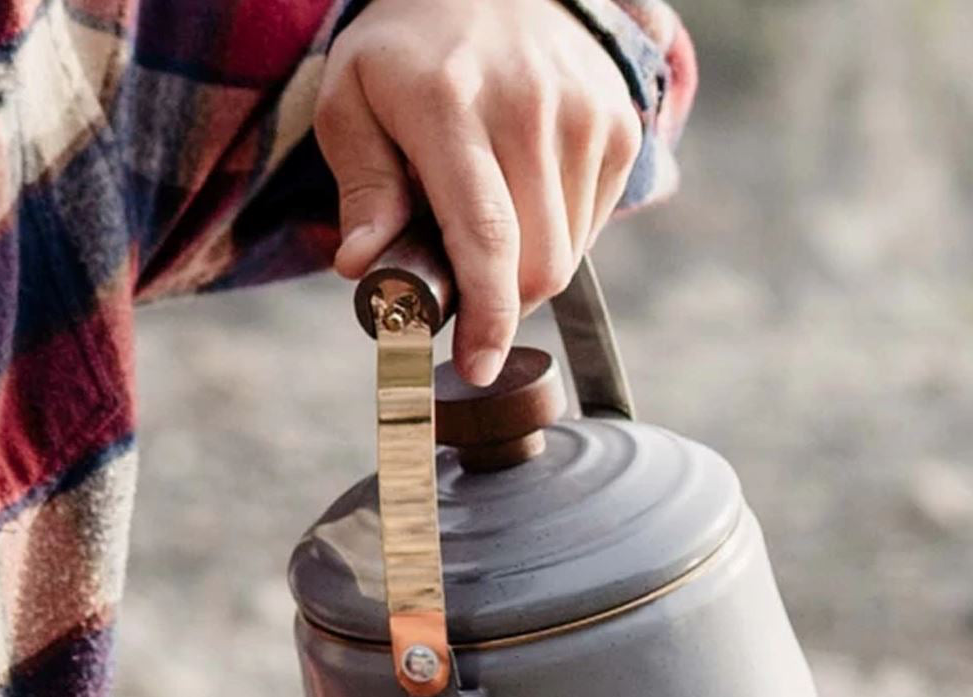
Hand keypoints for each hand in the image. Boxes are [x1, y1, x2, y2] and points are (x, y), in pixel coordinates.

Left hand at [316, 0, 642, 385]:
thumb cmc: (406, 53)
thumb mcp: (351, 104)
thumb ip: (361, 189)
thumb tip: (363, 270)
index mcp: (451, 106)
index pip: (486, 236)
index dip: (488, 318)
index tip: (477, 367)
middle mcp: (530, 108)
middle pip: (538, 263)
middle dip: (497, 305)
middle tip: (455, 284)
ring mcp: (586, 113)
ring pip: (567, 254)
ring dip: (523, 273)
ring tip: (483, 224)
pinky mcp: (621, 123)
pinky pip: (591, 227)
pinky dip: (554, 240)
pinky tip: (520, 202)